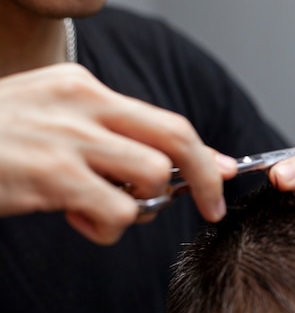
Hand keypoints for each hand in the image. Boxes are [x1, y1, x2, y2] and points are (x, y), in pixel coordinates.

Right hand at [0, 64, 235, 244]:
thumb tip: (164, 168)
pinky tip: (80, 221)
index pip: (165, 119)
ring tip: (105, 210)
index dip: (204, 151)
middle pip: (176, 138)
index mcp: (84, 86)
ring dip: (140, 206)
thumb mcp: (52, 117)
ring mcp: (67, 138)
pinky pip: (116, 210)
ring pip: (151, 177)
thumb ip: (106, 135)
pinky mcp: (50, 175)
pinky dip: (110, 226)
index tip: (226, 171)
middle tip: (212, 207)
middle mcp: (82, 103)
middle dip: (206, 177)